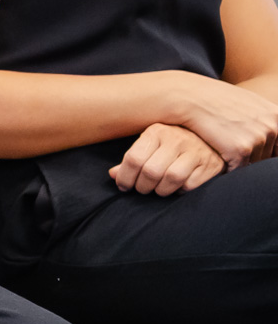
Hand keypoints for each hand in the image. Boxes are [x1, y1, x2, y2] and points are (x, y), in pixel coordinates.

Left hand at [110, 124, 224, 194]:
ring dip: (161, 190)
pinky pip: (190, 185)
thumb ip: (132, 160)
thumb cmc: (171, 144)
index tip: (124, 186)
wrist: (210, 138)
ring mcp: (195, 151)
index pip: (134, 158)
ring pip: (172, 178)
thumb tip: (113, 175)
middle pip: (151, 171)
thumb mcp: (150, 145)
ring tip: (157, 189)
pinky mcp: (210, 165)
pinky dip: (179, 191)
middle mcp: (176, 139)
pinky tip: (175, 187)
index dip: (125, 177)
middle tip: (142, 189)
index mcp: (156, 131)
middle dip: (142, 186)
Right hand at [170, 73, 277, 167]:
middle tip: (226, 142)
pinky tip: (213, 150)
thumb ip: (263, 119)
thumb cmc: (212, 99)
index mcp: (276, 115)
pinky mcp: (241, 150)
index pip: (277, 146)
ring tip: (219, 144)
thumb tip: (270, 137)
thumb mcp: (246, 102)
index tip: (241, 142)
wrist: (187, 96)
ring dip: (236, 160)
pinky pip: (237, 169)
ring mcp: (258, 138)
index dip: (261, 148)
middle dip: (248, 155)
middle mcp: (272, 127)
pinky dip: (225, 165)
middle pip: (266, 156)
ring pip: (252, 164)